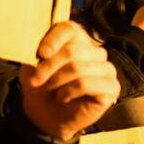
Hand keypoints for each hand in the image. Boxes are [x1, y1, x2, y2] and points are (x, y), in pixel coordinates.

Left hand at [19, 21, 120, 141]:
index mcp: (78, 40)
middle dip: (48, 67)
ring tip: (50, 90)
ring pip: (78, 68)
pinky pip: (86, 84)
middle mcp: (96, 51)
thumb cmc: (41, 86)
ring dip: (57, 81)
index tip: (40, 54)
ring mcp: (106, 69)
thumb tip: (41, 47)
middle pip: (72, 51)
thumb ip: (37, 52)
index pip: (70, 29)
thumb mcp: (32, 65)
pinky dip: (68, 92)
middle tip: (35, 80)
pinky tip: (63, 97)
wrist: (46, 114)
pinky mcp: (111, 88)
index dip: (54, 39)